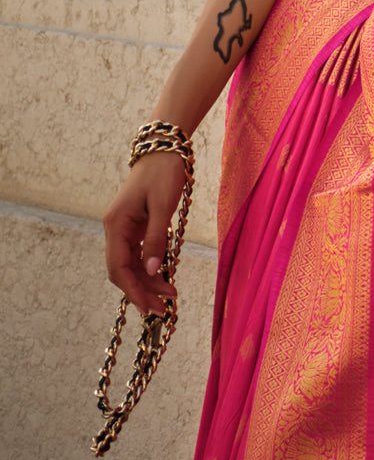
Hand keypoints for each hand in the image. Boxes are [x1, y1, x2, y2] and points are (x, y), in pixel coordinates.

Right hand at [103, 152, 186, 315]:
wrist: (164, 150)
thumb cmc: (163, 174)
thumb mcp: (163, 207)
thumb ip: (156, 240)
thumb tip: (151, 272)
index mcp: (116, 225)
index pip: (118, 267)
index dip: (132, 290)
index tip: (148, 307)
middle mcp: (115, 229)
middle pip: (123, 270)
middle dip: (142, 291)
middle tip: (164, 309)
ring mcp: (124, 228)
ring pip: (132, 264)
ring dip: (148, 281)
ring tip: (171, 295)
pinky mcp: (135, 227)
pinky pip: (138, 254)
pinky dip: (151, 267)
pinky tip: (165, 277)